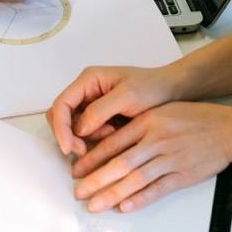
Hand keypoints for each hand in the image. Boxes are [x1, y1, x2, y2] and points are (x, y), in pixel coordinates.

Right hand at [46, 64, 182, 156]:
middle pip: (61, 116)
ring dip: (85, 137)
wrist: (171, 92)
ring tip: (111, 134)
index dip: (60, 127)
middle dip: (69, 135)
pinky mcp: (100, 117)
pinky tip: (114, 135)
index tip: (68, 147)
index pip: (61, 104)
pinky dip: (95, 139)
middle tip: (83, 151)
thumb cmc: (153, 88)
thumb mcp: (128, 96)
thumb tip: (79, 129)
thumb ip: (100, 110)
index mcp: (88, 80)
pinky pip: (87, 132)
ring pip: (73, 127)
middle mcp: (86, 91)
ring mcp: (92, 104)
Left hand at [72, 102, 231, 212]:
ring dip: (112, 194)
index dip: (91, 159)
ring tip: (94, 205)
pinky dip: (140, 199)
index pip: (112, 143)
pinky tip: (125, 207)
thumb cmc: (192, 118)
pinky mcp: (183, 175)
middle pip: (119, 164)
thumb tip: (105, 143)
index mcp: (147, 122)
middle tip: (78, 191)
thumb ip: (135, 127)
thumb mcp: (159, 112)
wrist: (228, 128)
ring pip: (135, 179)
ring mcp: (170, 158)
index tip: (76, 170)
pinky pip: (158, 189)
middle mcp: (156, 140)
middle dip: (95, 180)